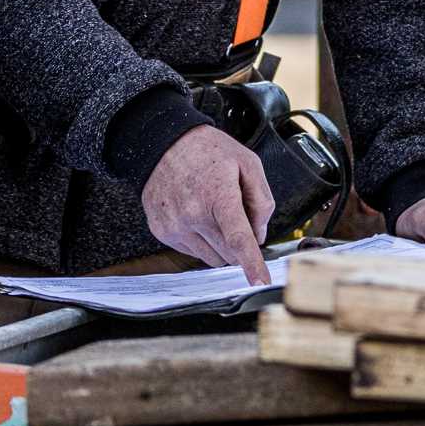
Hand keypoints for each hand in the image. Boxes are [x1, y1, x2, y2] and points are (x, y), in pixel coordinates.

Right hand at [139, 126, 275, 285]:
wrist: (164, 142)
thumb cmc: (207, 150)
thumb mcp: (248, 163)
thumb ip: (262, 200)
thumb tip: (259, 235)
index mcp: (218, 196)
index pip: (238, 240)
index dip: (252, 265)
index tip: (260, 283)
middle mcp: (193, 215)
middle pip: (229, 253)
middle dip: (240, 244)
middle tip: (235, 215)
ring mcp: (175, 225)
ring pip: (212, 257)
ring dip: (220, 244)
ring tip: (213, 213)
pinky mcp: (163, 231)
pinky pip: (193, 252)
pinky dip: (202, 241)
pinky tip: (197, 215)